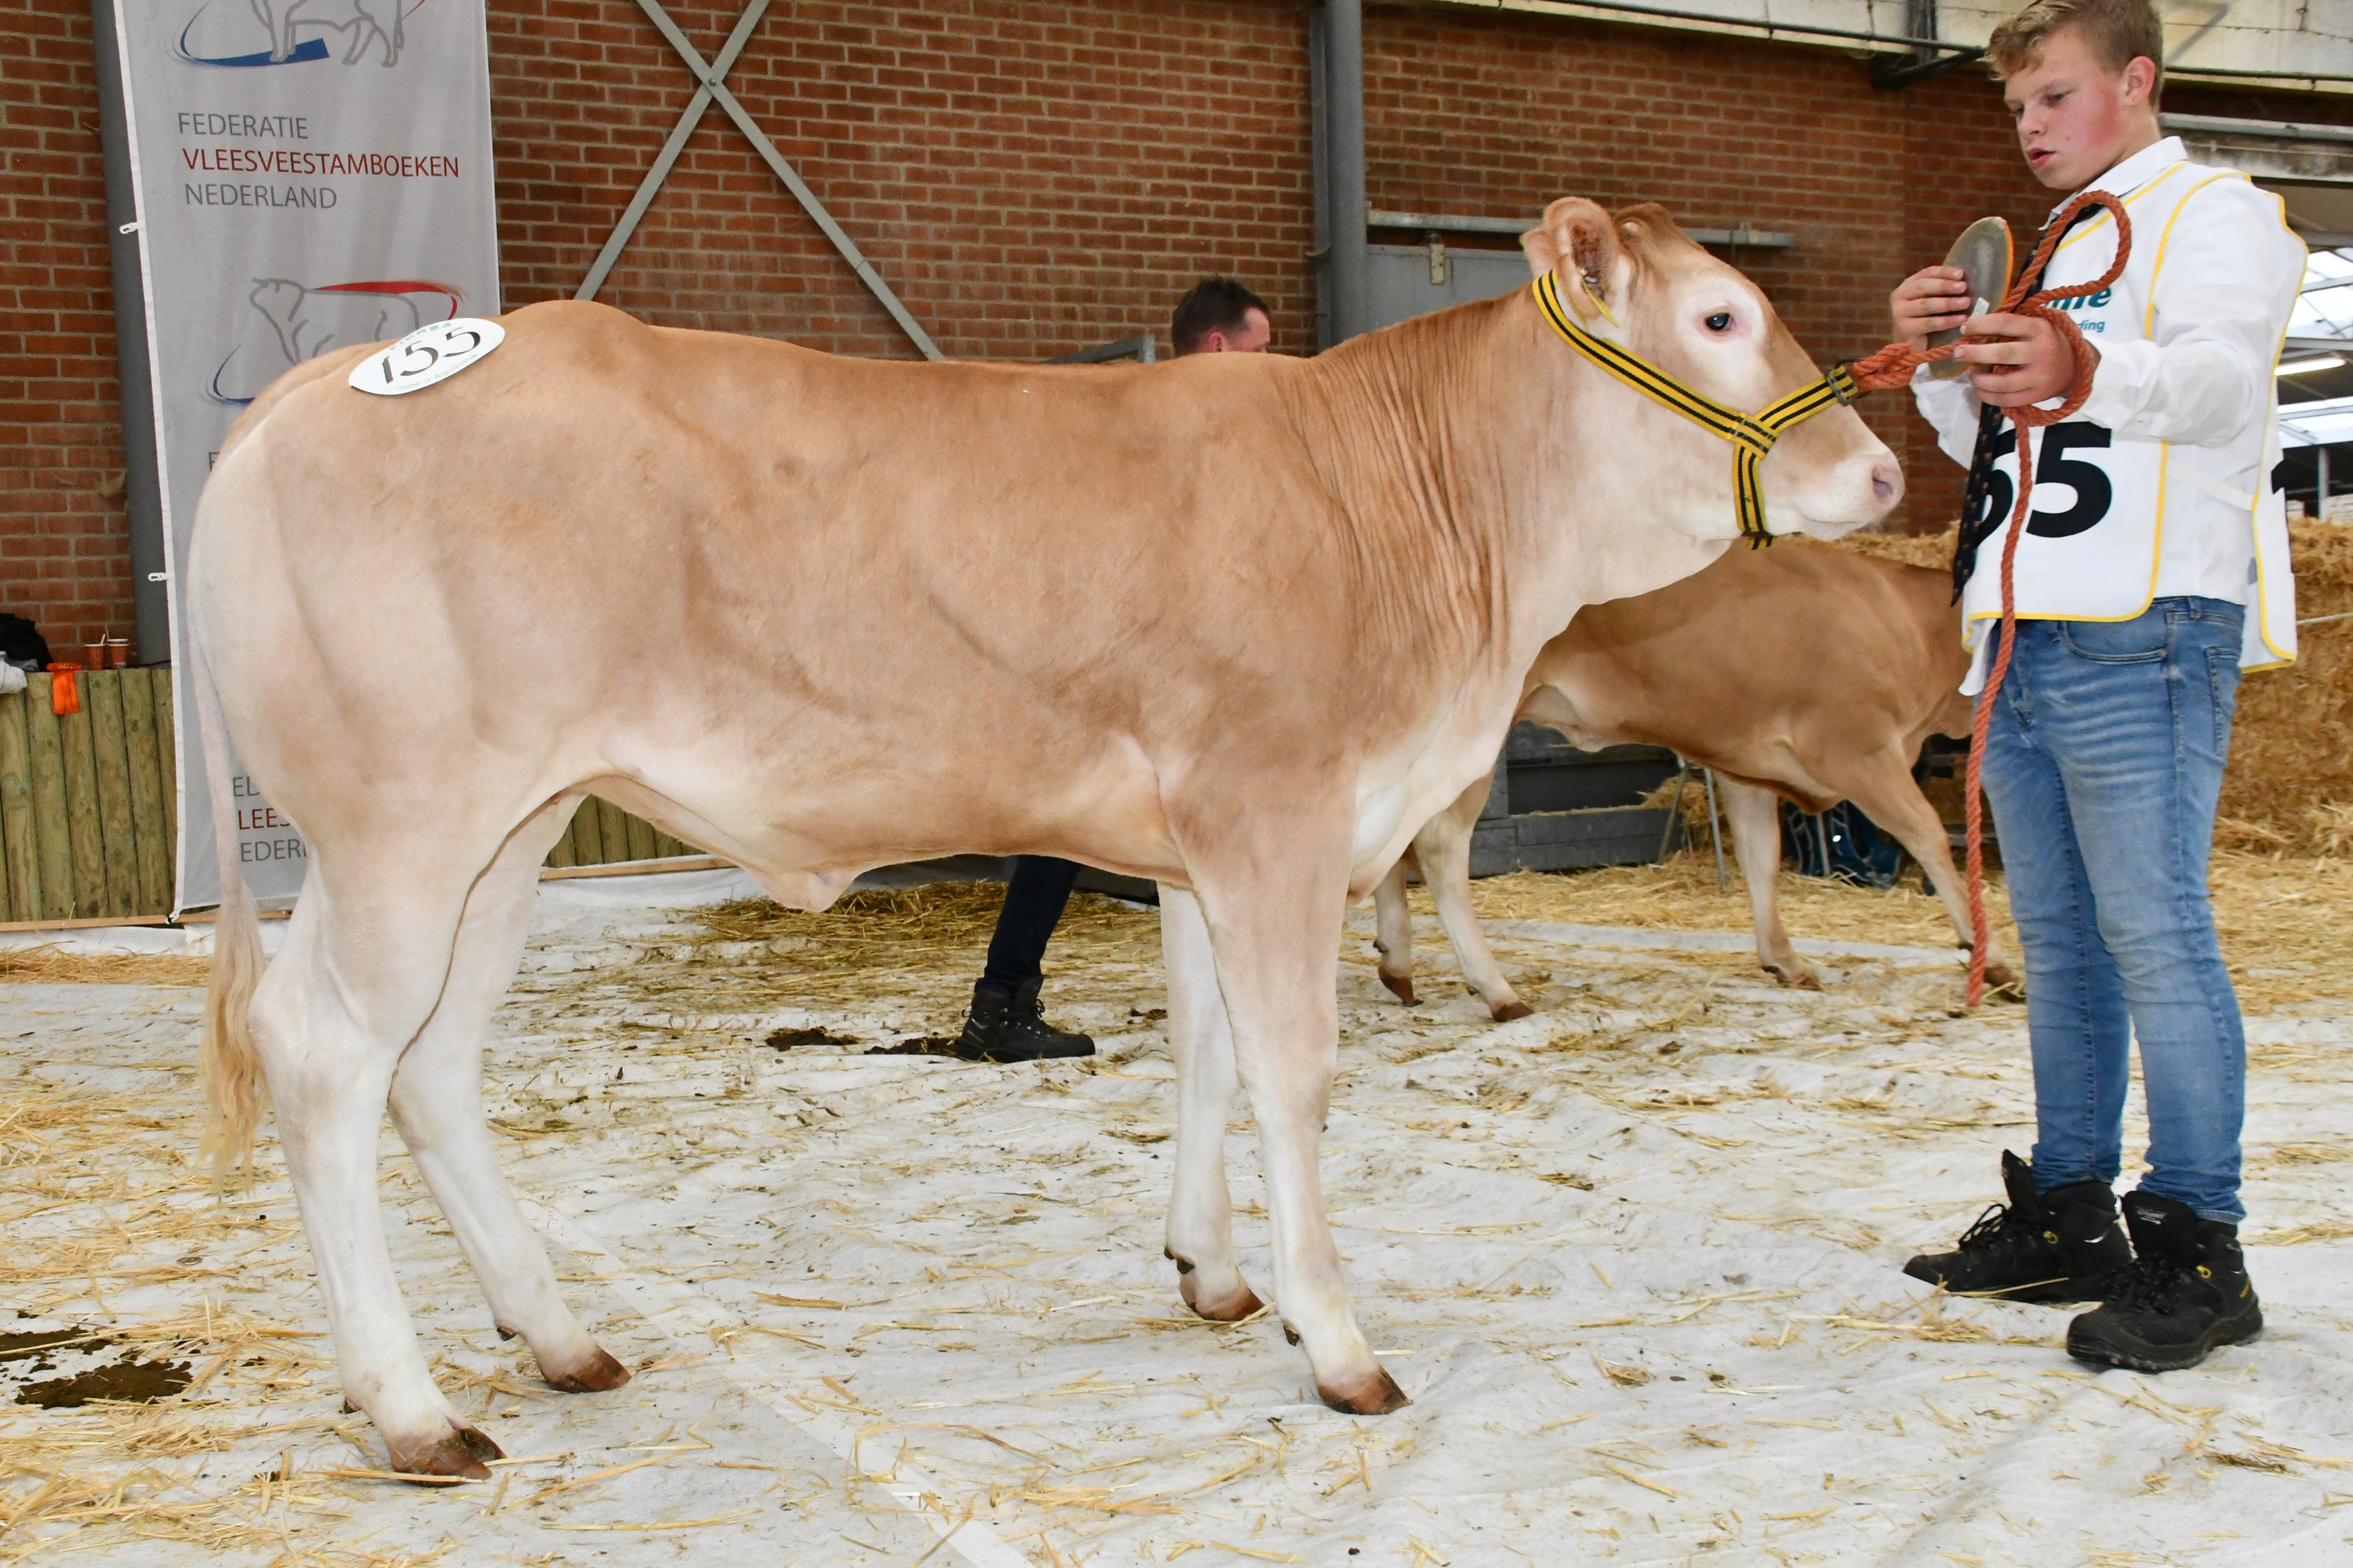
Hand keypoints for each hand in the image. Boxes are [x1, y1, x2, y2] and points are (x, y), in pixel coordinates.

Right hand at [1890, 266, 1972, 350]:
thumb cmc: (1925, 318)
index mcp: (1908, 285)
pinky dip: (1946, 321)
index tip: (1961, 274)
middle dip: (1945, 286)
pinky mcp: (1904, 329)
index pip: (1927, 273)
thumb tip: (1964, 280)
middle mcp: (1899, 296)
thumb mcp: (1932, 299)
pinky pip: (1928, 323)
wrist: (1910, 345)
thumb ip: (1942, 289)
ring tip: (1966, 302)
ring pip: (1926, 304)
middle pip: (1923, 287)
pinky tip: (1961, 320)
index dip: (1944, 272)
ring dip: (1948, 303)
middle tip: (1964, 287)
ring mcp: (1899, 313)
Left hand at [1956, 311, 2093, 408]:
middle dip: (1975, 353)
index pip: (2006, 323)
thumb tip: (1974, 325)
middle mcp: (2042, 352)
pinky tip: (1980, 388)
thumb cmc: (2047, 340)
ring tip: (1970, 373)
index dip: (1981, 324)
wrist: (2075, 366)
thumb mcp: (2037, 324)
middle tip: (1957, 352)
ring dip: (1979, 379)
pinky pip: (2006, 400)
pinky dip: (1987, 396)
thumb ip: (2013, 324)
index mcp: (2040, 328)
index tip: (1964, 327)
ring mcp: (2040, 376)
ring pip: (2002, 383)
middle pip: (2003, 354)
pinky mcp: (2037, 395)